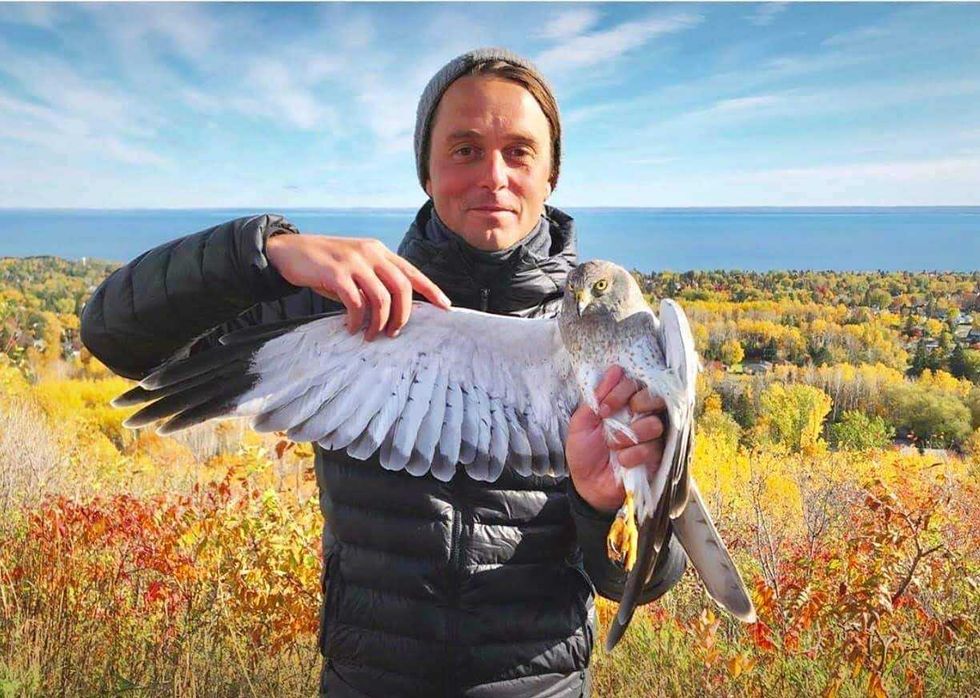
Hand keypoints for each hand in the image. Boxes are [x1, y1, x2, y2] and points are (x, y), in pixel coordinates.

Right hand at [266, 234, 450, 340]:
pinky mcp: (336, 272)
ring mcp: (354, 261)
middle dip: (403, 316)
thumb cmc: (323, 265)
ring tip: (369, 336)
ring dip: (379, 323)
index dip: (431, 290)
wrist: (287, 251)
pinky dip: (356, 320)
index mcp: (379, 251)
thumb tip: (395, 312)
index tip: (445, 307)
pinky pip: (356, 302)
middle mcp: (371, 253)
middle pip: (403, 288)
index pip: (412, 272)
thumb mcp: (354, 268)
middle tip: (393, 334)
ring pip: (382, 298)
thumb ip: (374, 282)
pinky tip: (350, 328)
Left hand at [565, 365, 666, 513]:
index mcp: (623, 404)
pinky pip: (655, 447)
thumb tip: (615, 369)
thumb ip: (597, 396)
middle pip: (655, 396)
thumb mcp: (581, 422)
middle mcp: (640, 416)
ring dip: (630, 434)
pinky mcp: (658, 457)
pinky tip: (623, 461)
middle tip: (614, 418)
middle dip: (635, 404)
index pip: (634, 382)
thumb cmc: (584, 452)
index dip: (620, 391)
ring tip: (614, 445)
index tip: (602, 408)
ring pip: (655, 423)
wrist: (587, 485)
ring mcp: (651, 436)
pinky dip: (635, 454)